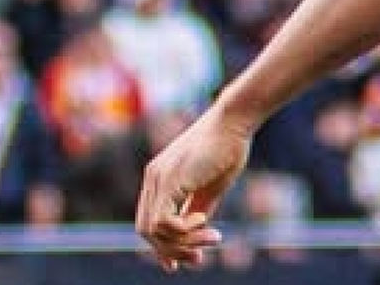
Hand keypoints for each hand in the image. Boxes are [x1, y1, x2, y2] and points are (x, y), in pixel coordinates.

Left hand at [135, 107, 253, 270]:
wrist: (235, 119)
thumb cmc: (228, 147)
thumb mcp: (212, 185)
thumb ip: (199, 207)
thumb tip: (197, 230)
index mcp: (159, 179)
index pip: (149, 221)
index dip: (164, 245)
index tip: (186, 260)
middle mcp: (152, 179)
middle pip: (145, 230)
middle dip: (171, 250)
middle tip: (199, 258)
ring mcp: (158, 179)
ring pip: (153, 230)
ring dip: (183, 242)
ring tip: (212, 236)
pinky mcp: (169, 180)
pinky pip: (163, 220)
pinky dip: (183, 229)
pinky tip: (204, 220)